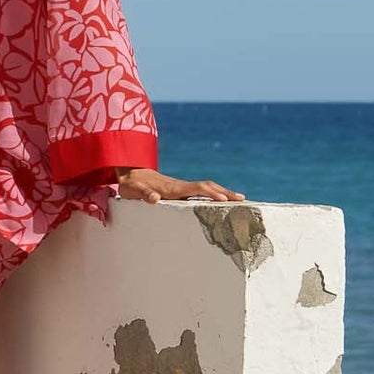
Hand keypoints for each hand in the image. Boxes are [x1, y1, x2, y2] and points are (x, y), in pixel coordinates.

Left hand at [116, 168, 243, 204]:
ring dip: (222, 192)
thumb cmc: (132, 185)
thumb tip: (153, 198)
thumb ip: (143, 194)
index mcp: (172, 188)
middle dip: (224, 192)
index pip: (195, 189)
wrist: (130, 173)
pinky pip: (201, 191)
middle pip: (207, 186)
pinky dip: (214, 194)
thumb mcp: (134, 191)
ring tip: (239, 199)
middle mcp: (180, 186)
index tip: (223, 200)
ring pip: (206, 188)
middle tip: (242, 200)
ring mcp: (182, 187)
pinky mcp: (181, 189)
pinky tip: (222, 200)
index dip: (210, 193)